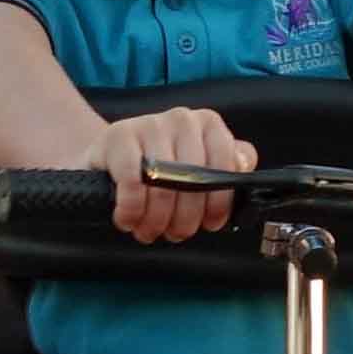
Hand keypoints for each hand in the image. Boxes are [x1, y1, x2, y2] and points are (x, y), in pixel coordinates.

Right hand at [93, 106, 252, 242]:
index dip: (219, 203)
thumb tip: (243, 166)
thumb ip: (229, 165)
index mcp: (208, 124)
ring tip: (149, 231)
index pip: (226, 166)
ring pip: (164, 187)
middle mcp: (182, 119)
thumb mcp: (199, 164)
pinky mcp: (118, 137)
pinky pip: (132, 183)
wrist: (108, 156)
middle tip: (174, 234)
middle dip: (185, 220)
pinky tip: (128, 219)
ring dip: (156, 220)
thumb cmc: (160, 166)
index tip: (209, 224)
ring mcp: (150, 124)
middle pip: (194, 182)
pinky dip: (131, 210)